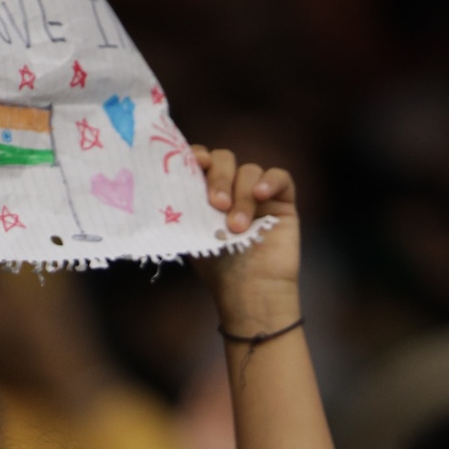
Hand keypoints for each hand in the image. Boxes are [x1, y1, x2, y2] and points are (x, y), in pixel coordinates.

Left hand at [189, 151, 300, 333]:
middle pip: (224, 160)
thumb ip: (185, 206)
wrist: (251, 293)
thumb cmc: (220, 270)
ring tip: (237, 227)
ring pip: (249, 171)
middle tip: (216, 204)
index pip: (201, 162)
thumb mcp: (194, 235)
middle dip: (219, 178)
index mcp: (207, 194)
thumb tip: (166, 181)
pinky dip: (270, 181)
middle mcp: (232, 190)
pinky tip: (261, 196)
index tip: (194, 162)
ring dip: (242, 196)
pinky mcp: (282, 201)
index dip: (196, 156)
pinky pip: (280, 177)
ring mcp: (258, 194)